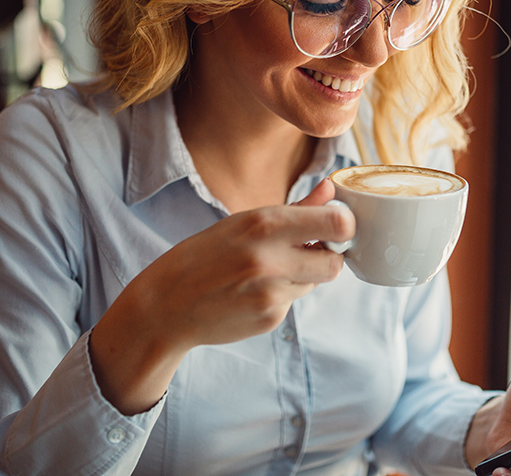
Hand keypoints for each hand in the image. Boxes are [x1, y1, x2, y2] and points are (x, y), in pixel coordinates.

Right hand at [90, 179, 349, 413]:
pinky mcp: (270, 319)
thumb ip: (296, 208)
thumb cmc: (205, 255)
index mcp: (263, 224)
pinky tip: (253, 292)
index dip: (344, 225)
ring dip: (303, 275)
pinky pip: (294, 303)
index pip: (336, 224)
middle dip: (328, 257)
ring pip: (315, 282)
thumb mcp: (244, 221)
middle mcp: (270, 259)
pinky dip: (282, 295)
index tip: (337, 225)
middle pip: (335, 262)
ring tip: (268, 270)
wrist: (166, 305)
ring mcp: (271, 293)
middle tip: (308, 250)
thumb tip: (332, 190)